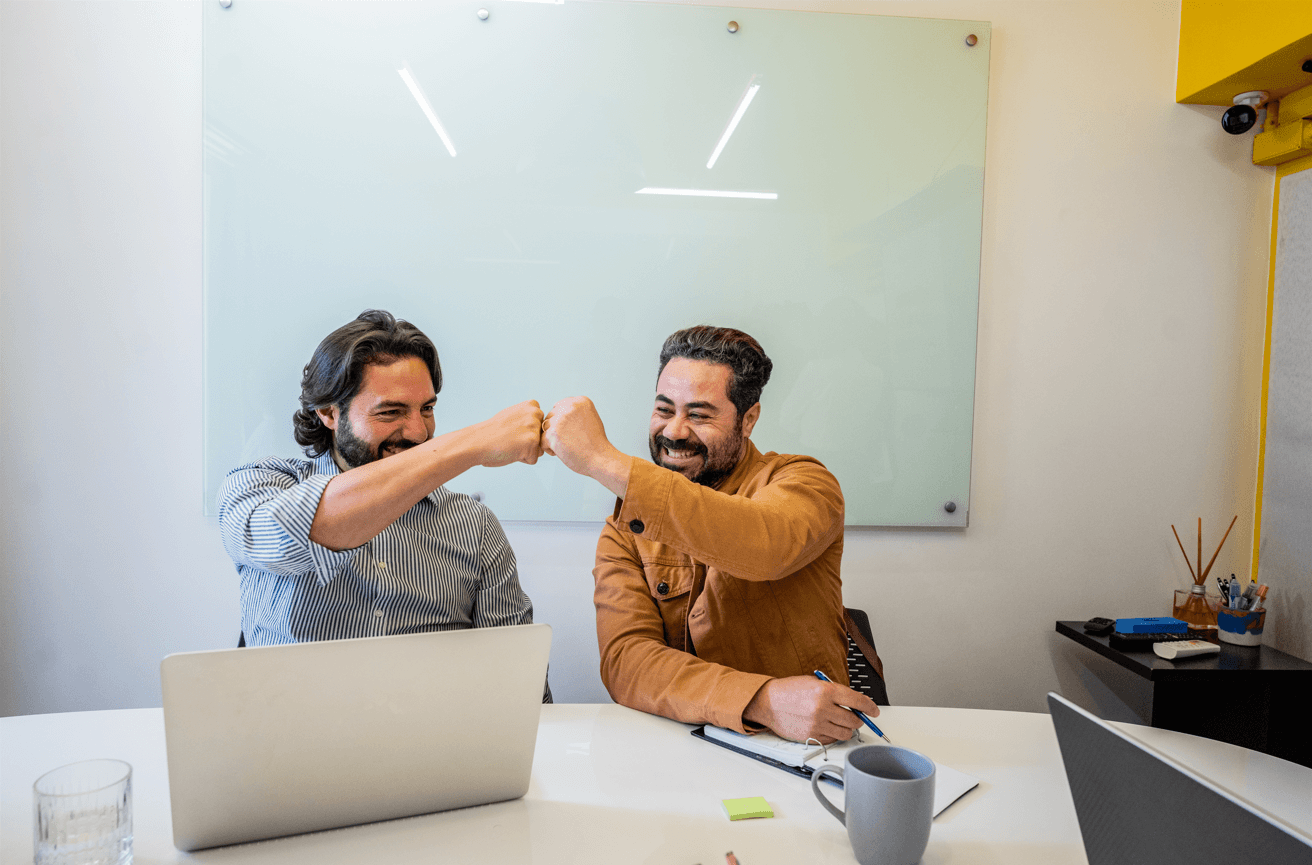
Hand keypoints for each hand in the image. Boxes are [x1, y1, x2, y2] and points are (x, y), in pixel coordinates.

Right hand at [476, 400, 544, 466]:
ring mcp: (534, 428)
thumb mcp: (513, 415)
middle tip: (510, 438)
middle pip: (541, 437)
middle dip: (528, 442)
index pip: (541, 426)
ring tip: (510, 444)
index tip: (513, 429)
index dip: (526, 432)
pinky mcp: (532, 443)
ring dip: (526, 451)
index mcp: (532, 405)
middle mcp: (536, 414)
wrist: (477, 441)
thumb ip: (528, 418)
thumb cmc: (492, 431)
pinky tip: (511, 451)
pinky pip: (533, 459)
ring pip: (538, 449)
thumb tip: (542, 427)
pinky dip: (522, 460)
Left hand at [540, 397, 629, 496]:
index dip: (563, 421)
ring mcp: (560, 420)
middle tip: (571, 440)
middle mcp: (570, 407)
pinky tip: (563, 452)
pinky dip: (549, 449)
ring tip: (567, 446)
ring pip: (545, 428)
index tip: (573, 431)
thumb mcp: (590, 418)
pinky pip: (542, 440)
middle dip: (556, 429)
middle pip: (551, 416)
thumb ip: (574, 412)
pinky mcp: (552, 434)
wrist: (600, 458)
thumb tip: (556, 412)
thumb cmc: (595, 443)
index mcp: (580, 401)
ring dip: (552, 438)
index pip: (559, 406)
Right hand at [742, 676, 880, 743]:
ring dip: (847, 728)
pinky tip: (827, 727)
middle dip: (858, 719)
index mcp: (825, 690)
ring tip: (840, 722)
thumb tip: (855, 703)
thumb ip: (835, 692)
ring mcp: (817, 724)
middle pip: (854, 720)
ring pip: (845, 732)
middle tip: (855, 716)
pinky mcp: (811, 736)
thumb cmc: (790, 690)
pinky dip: (834, 735)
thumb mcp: (814, 683)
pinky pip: (832, 740)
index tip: (874, 711)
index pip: (857, 700)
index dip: (870, 707)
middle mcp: (823, 708)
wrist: (768, 702)